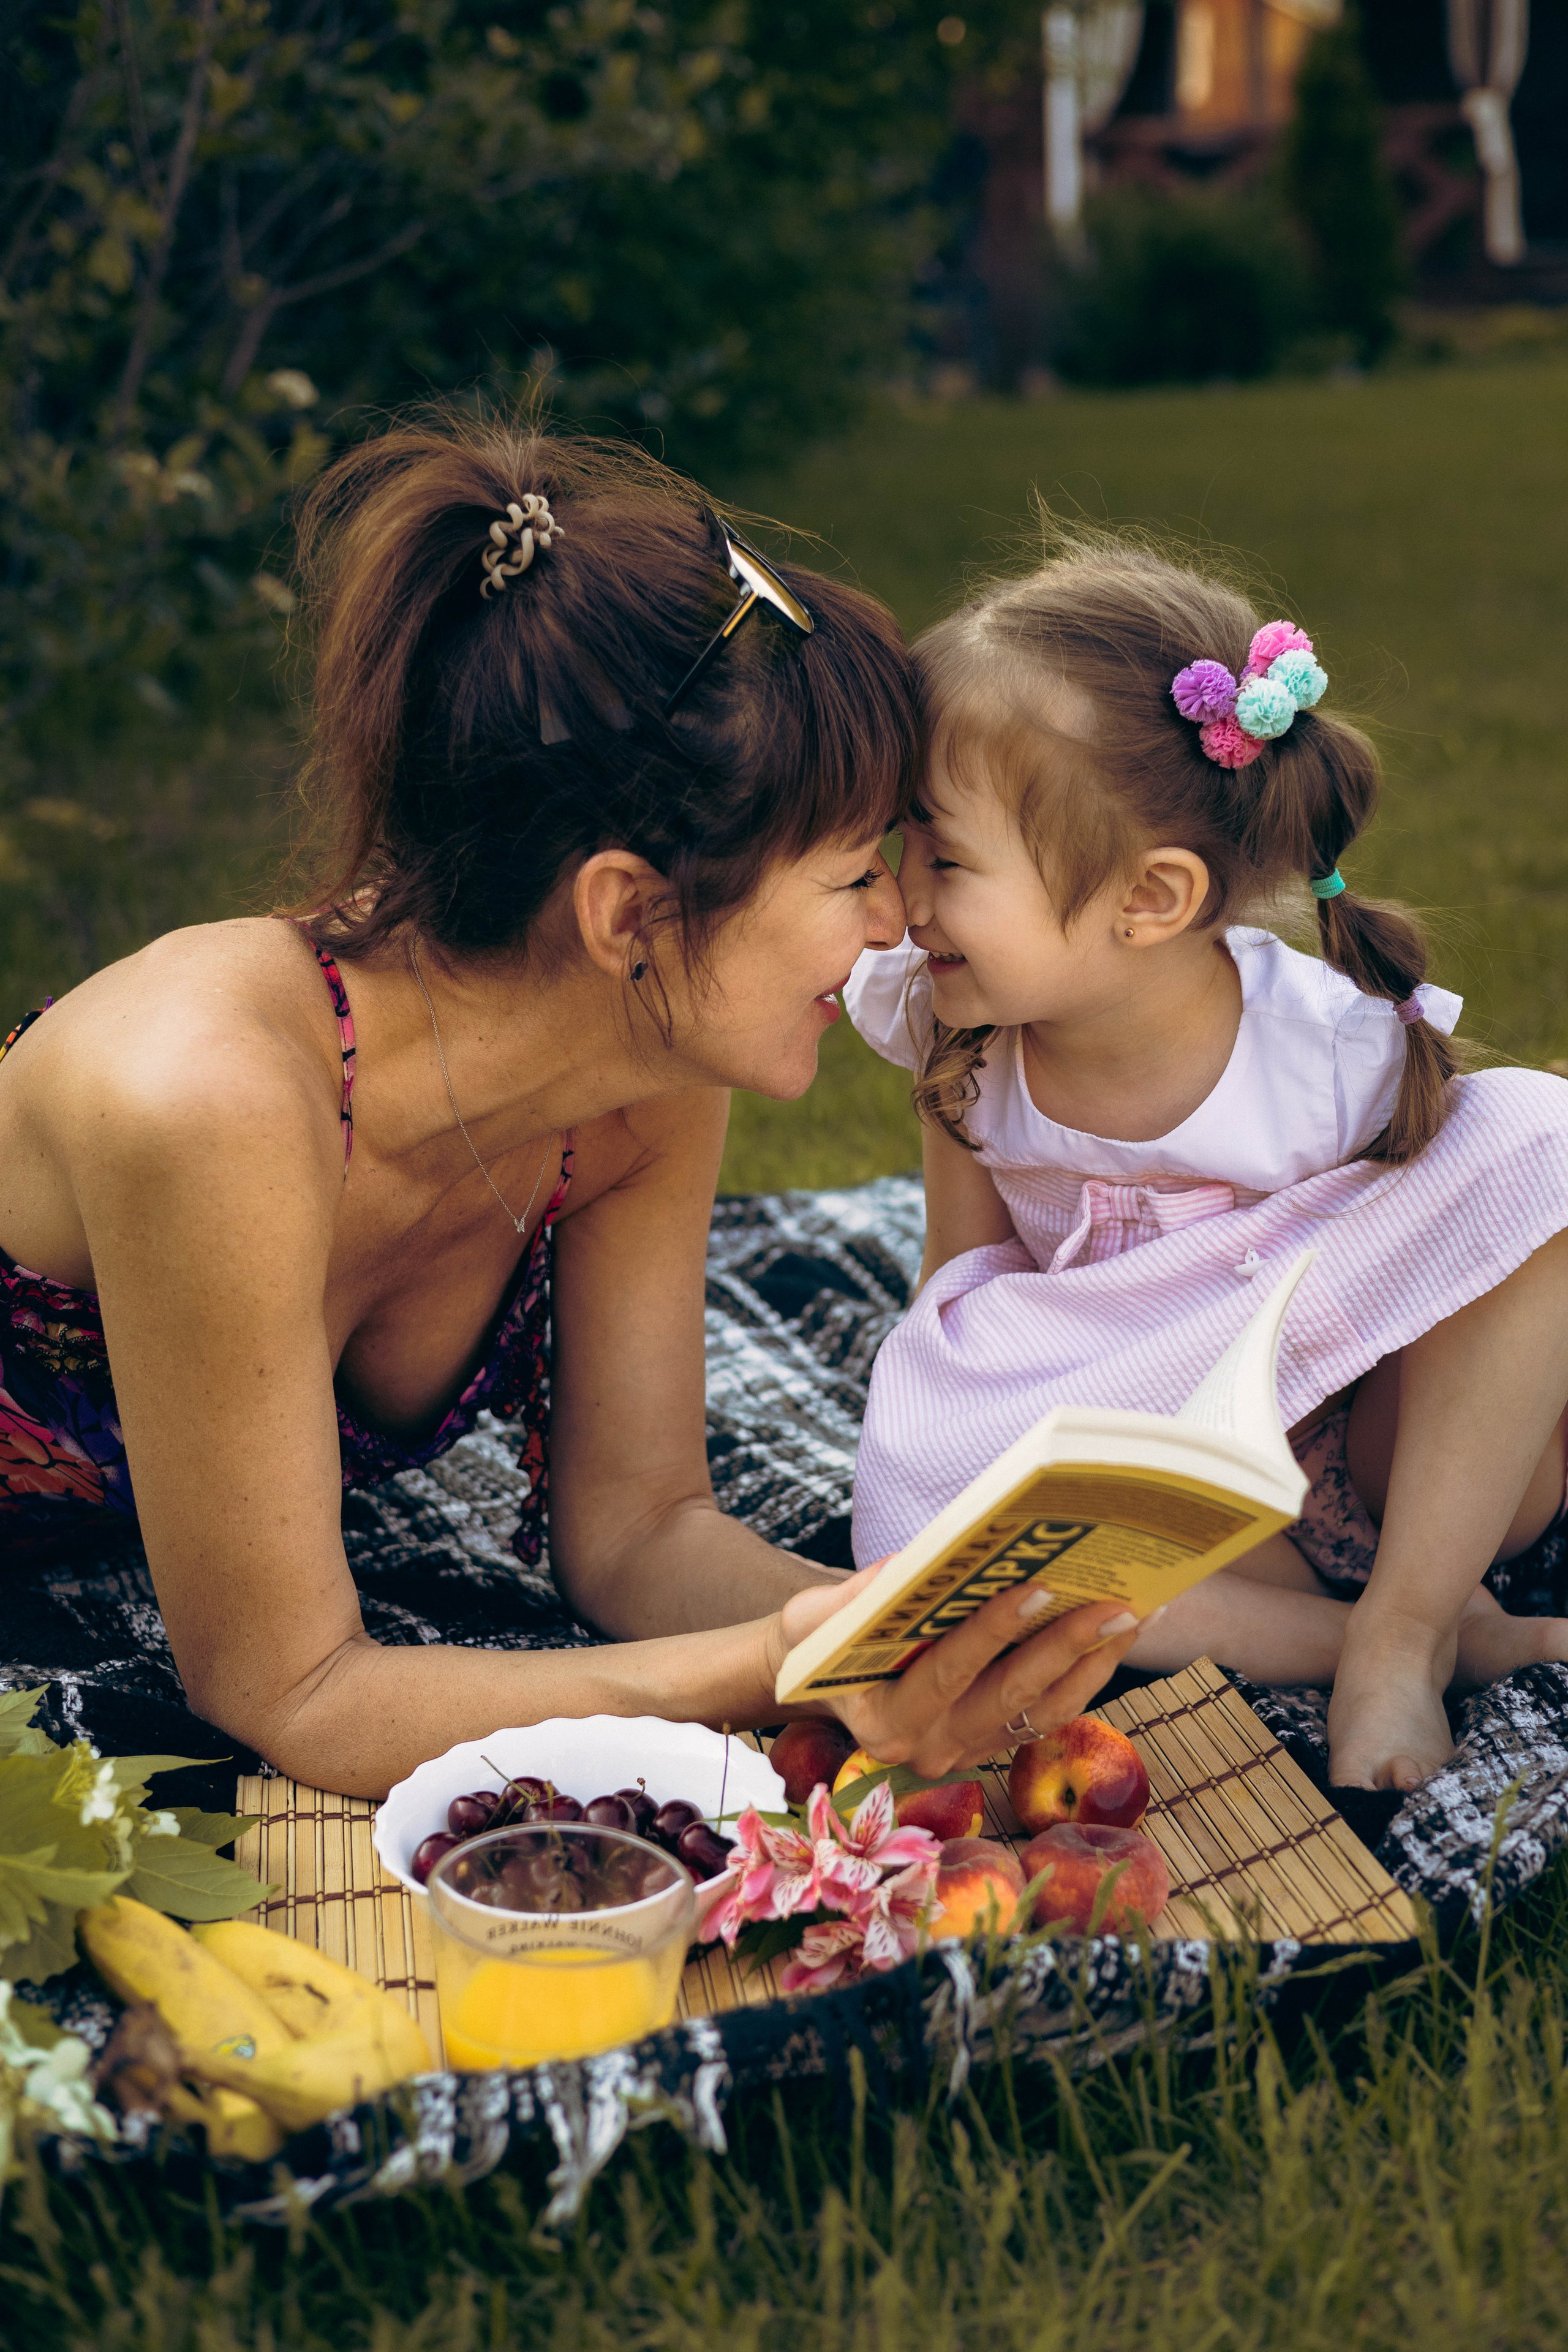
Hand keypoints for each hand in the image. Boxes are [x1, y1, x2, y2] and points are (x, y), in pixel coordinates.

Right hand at [768, 1565, 1140, 1774]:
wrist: (819, 1683)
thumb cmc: (817, 1640)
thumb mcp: (818, 1614)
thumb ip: (859, 1595)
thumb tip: (923, 1562)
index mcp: (886, 1721)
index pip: (947, 1672)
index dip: (993, 1631)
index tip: (1037, 1588)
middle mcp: (930, 1749)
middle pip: (1011, 1697)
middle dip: (1066, 1648)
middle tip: (1116, 1604)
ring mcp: (966, 1752)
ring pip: (1043, 1712)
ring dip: (1093, 1663)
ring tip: (1136, 1614)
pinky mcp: (992, 1743)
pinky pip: (1049, 1713)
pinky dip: (1087, 1673)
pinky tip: (1118, 1634)